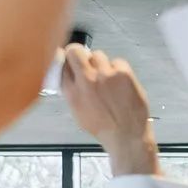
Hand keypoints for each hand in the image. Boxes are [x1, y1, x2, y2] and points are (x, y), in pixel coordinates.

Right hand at [57, 43, 159, 171]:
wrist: (127, 136)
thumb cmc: (104, 128)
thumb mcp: (77, 111)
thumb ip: (71, 90)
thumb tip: (68, 73)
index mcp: (72, 91)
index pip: (61, 62)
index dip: (66, 59)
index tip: (70, 59)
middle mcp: (86, 81)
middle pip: (75, 50)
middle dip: (79, 53)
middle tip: (86, 60)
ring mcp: (105, 75)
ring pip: (98, 54)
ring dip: (101, 64)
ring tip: (108, 79)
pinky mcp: (123, 73)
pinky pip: (117, 61)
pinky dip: (119, 69)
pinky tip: (121, 83)